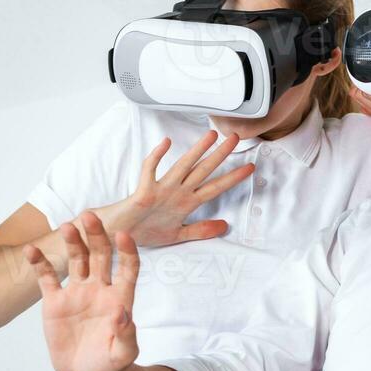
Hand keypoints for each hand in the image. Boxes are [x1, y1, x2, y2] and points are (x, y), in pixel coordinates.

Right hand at [26, 212, 140, 370]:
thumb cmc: (110, 365)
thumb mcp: (122, 355)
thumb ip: (125, 335)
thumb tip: (123, 313)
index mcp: (120, 298)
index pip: (127, 267)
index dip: (127, 251)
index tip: (123, 235)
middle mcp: (99, 289)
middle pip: (101, 255)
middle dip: (96, 235)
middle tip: (89, 216)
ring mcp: (77, 292)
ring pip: (76, 260)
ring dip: (72, 242)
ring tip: (66, 226)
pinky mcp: (55, 301)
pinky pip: (46, 277)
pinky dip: (39, 263)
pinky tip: (31, 250)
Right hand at [98, 131, 254, 247]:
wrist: (121, 235)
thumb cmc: (145, 230)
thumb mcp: (178, 234)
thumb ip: (201, 230)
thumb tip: (226, 226)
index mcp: (186, 202)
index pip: (215, 188)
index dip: (233, 178)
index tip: (250, 168)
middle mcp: (177, 192)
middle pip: (203, 170)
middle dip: (220, 155)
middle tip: (236, 138)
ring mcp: (161, 190)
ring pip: (182, 167)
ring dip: (196, 151)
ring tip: (211, 136)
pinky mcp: (144, 191)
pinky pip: (150, 171)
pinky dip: (156, 158)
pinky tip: (165, 144)